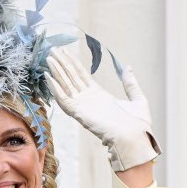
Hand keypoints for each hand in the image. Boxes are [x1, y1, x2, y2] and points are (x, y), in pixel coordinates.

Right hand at [47, 50, 160, 171]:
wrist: (135, 138)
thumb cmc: (138, 125)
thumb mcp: (137, 98)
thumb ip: (130, 83)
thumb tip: (128, 68)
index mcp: (99, 95)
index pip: (81, 76)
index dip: (73, 63)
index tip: (65, 51)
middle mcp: (88, 99)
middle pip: (71, 77)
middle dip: (62, 63)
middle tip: (52, 49)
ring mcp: (83, 105)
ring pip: (66, 85)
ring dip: (56, 71)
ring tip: (49, 58)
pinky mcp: (79, 112)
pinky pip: (64, 98)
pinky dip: (55, 88)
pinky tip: (49, 76)